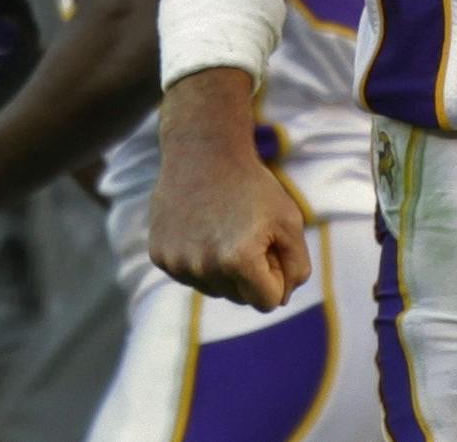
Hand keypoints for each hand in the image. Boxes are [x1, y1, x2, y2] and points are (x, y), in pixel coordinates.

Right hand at [149, 75, 309, 311]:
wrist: (203, 154)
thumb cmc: (253, 188)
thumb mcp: (290, 221)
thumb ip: (296, 265)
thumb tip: (282, 300)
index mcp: (239, 260)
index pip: (268, 302)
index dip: (277, 278)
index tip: (273, 249)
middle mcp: (204, 268)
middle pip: (240, 298)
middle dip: (252, 275)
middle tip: (250, 235)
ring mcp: (178, 264)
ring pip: (214, 289)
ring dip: (225, 270)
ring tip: (226, 231)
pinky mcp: (160, 257)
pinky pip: (190, 276)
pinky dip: (201, 261)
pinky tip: (203, 230)